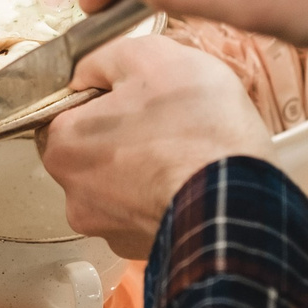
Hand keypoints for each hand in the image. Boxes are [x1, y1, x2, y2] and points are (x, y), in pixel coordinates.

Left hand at [39, 36, 275, 256]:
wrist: (243, 199)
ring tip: (184, 155)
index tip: (139, 96)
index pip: (69, 113)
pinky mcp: (141, 250)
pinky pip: (145, 212)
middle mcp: (74, 196)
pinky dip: (162, 198)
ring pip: (120, 185)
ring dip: (144, 170)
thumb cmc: (196, 125)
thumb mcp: (151, 57)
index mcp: (64, 147)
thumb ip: (103, 58)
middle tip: (167, 123)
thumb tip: (87, 73)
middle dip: (124, 137)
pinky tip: (188, 183)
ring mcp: (108, 229)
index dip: (105, 99)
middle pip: (93, 152)